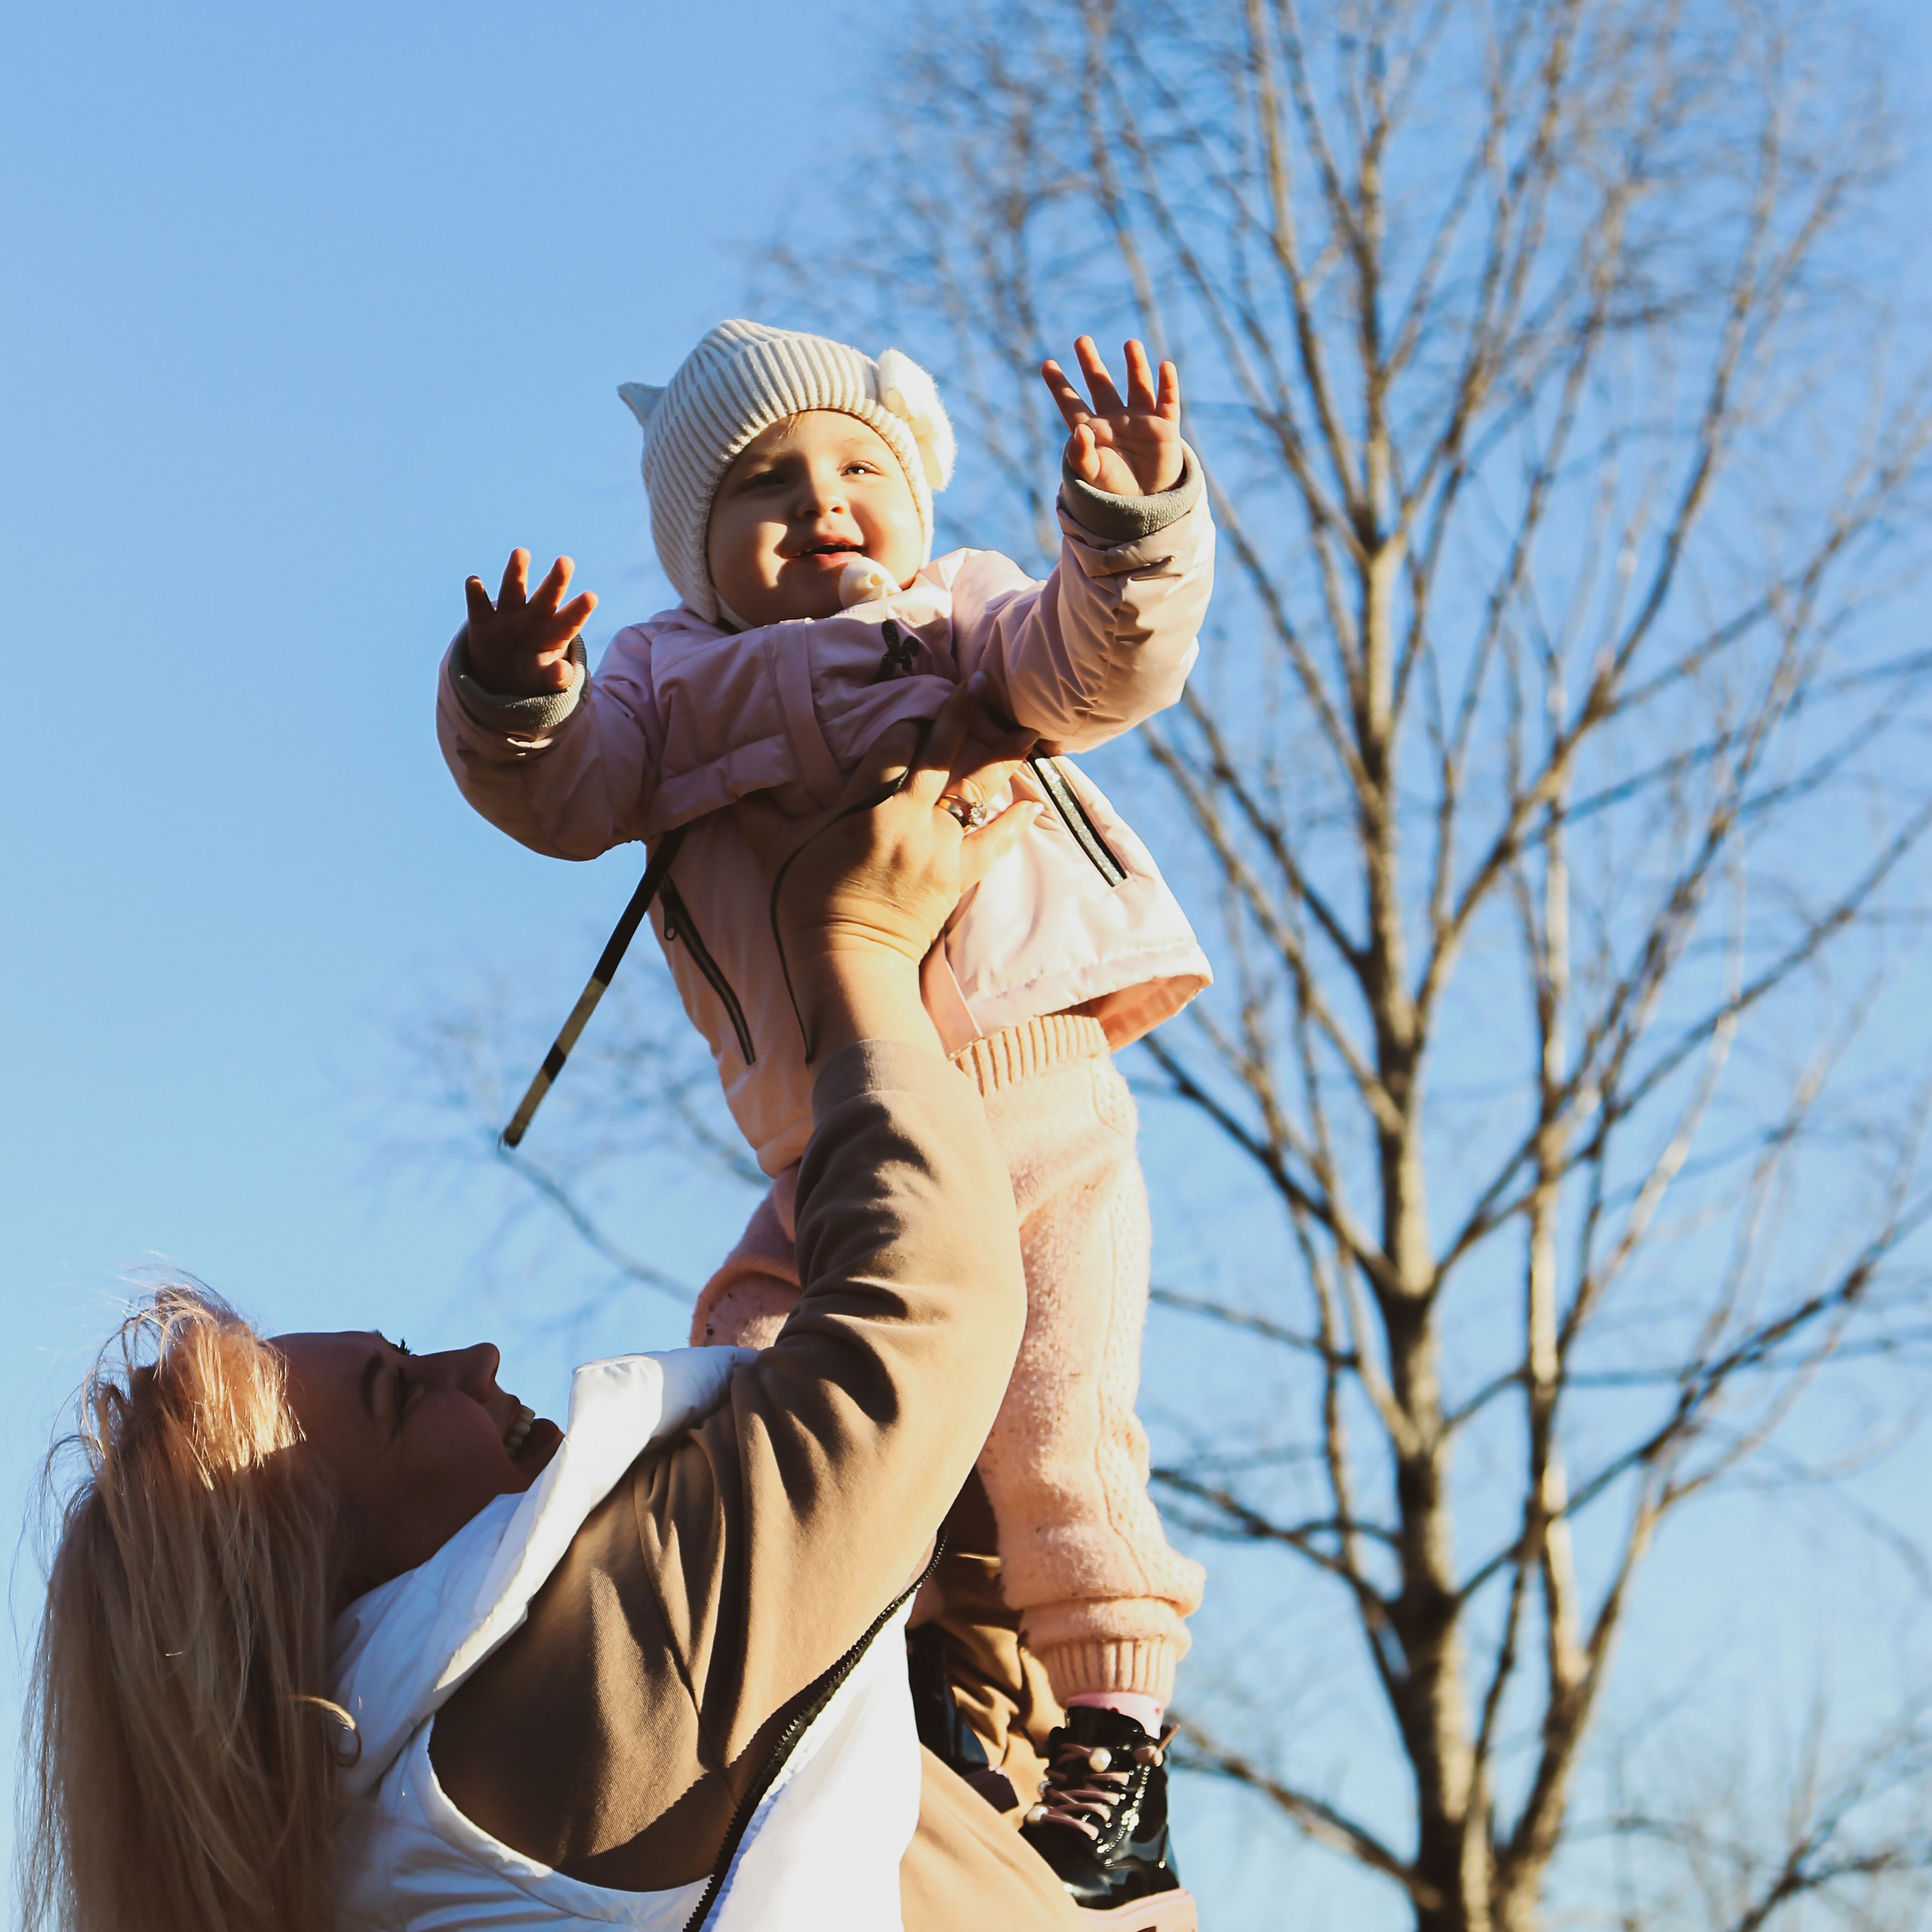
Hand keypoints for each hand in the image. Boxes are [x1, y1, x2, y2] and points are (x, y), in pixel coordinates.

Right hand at [463, 549, 596, 697]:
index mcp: (554, 633)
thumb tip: (562, 672)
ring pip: (513, 590)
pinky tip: (474, 581)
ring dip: (517, 572)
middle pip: (546, 597)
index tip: (591, 597)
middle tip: (566, 561)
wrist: (500, 676)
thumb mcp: (544, 680)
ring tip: (521, 553)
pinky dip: (475, 594)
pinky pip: (479, 606)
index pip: (570, 621)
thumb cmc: (532, 673)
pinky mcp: (483, 622)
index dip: (579, 610)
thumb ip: (555, 678)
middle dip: (556, 580)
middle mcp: (533, 618)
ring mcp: (508, 616)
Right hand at [741, 681, 1039, 1060]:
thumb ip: (760, 811)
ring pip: (974, 791)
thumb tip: (732, 784)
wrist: (848, 962)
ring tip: (1026, 729)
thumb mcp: (777, 851)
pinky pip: (996, 841)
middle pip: (943, 752)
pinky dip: (1016, 820)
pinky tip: (1033, 800)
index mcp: (867, 804)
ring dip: (999, 759)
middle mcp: (910, 817)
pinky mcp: (959, 876)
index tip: (914, 705)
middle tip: (982, 680)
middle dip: (962, 711)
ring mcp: (940, 846)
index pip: (896, 743)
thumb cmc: (806, 904)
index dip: (907, 720)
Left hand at [1040, 336, 1183, 496]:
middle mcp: (1115, 418)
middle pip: (1101, 385)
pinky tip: (1165, 366)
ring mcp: (1141, 420)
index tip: (1046, 364)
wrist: (1146, 504)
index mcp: (1093, 429)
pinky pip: (1167, 401)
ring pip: (1137, 385)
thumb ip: (1081, 455)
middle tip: (1081, 340)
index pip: (1072, 403)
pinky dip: (1167, 385)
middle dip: (1091, 363)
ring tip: (1130, 344)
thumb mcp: (1094, 474)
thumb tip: (1079, 430)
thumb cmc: (1114, 489)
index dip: (1059, 385)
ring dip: (1135, 364)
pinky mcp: (1165, 427)